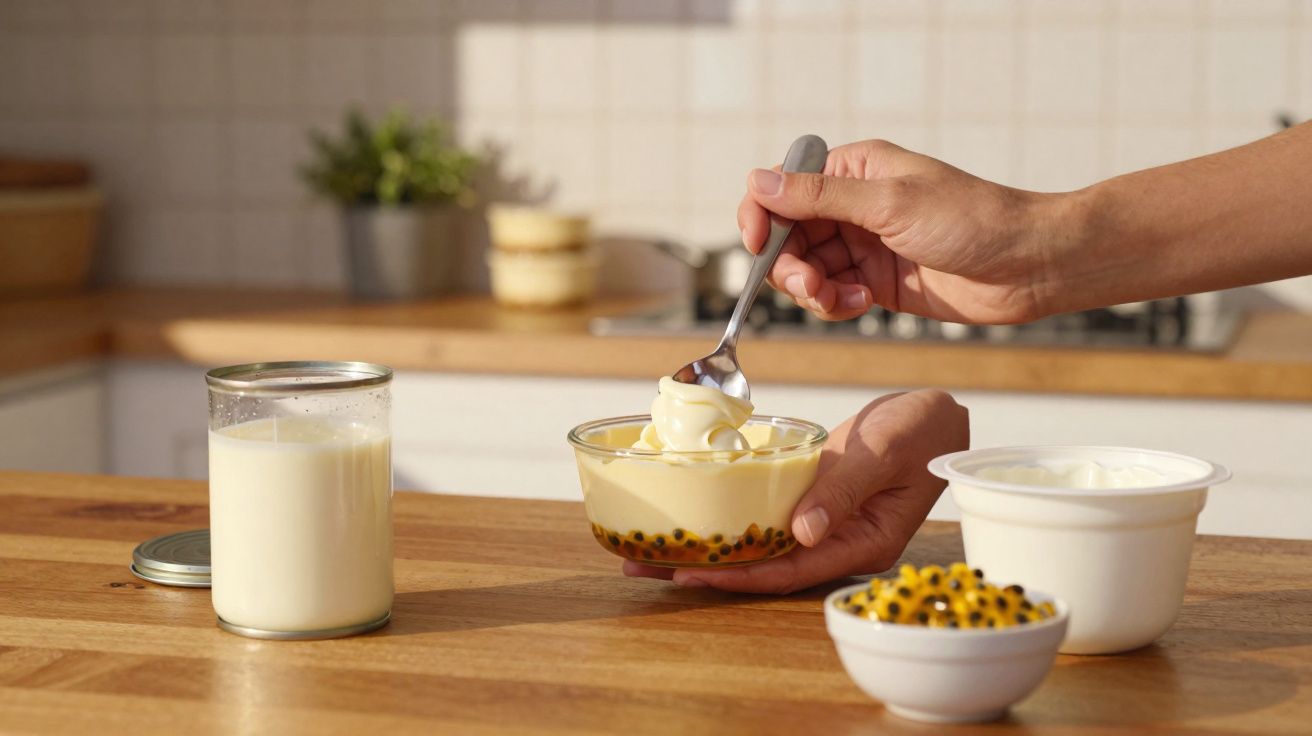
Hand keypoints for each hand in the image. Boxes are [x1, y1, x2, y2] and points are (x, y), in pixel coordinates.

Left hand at [622, 390, 968, 593]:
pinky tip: (691, 516)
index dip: (737, 575)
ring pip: (758, 546)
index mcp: (862, 544)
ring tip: (647, 548)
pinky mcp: (811, 503)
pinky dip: (727, 520)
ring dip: (707, 547)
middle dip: (704, 569)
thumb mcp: (881, 453)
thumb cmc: (921, 431)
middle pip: (764, 568)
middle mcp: (837, 544)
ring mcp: (823, 526)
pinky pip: (763, 520)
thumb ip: (842, 489)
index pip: (789, 572)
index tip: (688, 571)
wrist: (937, 415)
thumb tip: (801, 533)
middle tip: (640, 565)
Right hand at [737, 139, 1067, 324]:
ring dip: (813, 290)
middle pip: (786, 237)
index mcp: (853, 170)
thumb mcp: (890, 203)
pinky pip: (832, 295)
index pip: (782, 188)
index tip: (756, 246)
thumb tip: (758, 181)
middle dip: (789, 265)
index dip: (760, 217)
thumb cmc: (973, 221)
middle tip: (812, 286)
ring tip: (843, 300)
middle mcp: (852, 206)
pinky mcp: (875, 282)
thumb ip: (820, 197)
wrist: (1027, 267)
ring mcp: (863, 245)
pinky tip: (864, 304)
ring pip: (805, 270)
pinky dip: (836, 305)